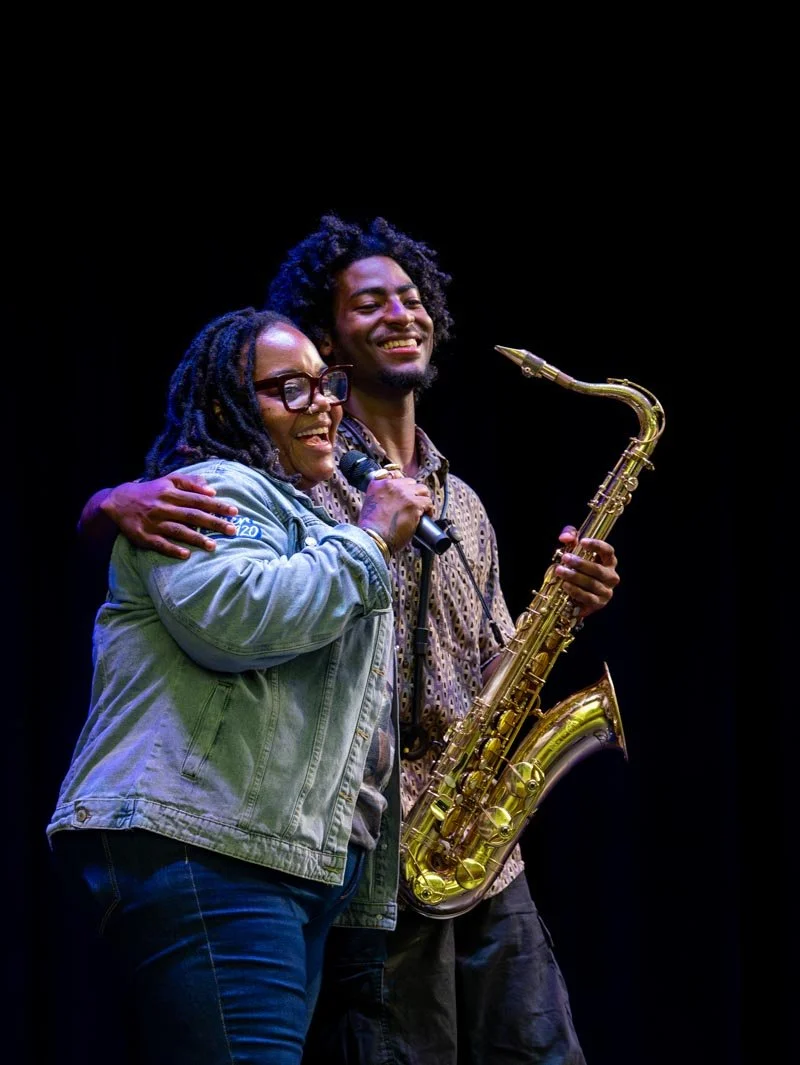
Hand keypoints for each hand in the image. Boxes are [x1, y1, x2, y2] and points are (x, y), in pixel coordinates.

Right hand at [101, 475, 238, 558]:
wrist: (119, 501)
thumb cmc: (152, 491)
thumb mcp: (169, 480)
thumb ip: (191, 482)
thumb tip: (212, 490)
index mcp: (171, 493)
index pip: (199, 499)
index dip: (217, 505)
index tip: (234, 512)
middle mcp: (164, 507)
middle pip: (192, 515)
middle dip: (213, 523)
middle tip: (232, 530)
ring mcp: (154, 523)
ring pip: (177, 530)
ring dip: (196, 538)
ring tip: (213, 546)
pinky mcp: (144, 536)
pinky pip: (159, 544)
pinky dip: (172, 549)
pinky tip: (186, 555)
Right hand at [358, 475, 433, 552]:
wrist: (373, 539)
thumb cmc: (371, 528)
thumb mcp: (369, 505)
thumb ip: (379, 496)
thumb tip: (392, 498)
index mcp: (378, 484)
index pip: (396, 475)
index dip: (403, 485)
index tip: (406, 492)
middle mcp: (391, 486)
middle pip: (411, 483)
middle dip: (414, 493)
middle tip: (413, 504)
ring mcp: (404, 494)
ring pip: (423, 490)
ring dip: (423, 500)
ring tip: (422, 509)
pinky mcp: (414, 505)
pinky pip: (428, 503)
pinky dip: (429, 510)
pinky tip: (426, 516)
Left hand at [555, 525, 619, 617]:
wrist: (571, 593)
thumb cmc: (575, 568)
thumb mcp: (572, 549)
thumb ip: (569, 536)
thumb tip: (565, 537)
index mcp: (608, 561)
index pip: (608, 551)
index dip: (596, 545)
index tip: (582, 542)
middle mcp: (611, 576)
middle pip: (598, 570)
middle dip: (580, 564)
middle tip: (565, 558)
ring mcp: (606, 591)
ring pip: (592, 584)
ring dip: (574, 577)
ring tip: (560, 571)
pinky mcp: (598, 604)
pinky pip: (588, 598)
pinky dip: (576, 592)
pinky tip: (565, 585)